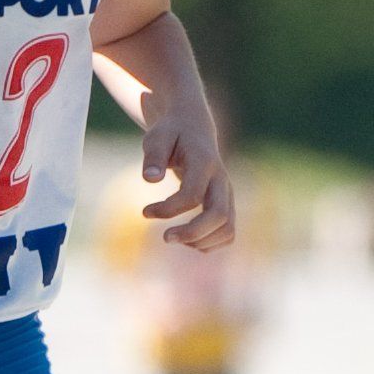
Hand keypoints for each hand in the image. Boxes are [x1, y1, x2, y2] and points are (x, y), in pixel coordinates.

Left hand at [143, 108, 236, 253]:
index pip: (192, 195)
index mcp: (205, 162)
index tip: (145, 212)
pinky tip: (186, 237)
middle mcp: (221, 180)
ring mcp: (227, 194)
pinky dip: (207, 243)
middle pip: (220, 216)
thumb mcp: (157, 137)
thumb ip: (154, 156)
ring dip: (200, 242)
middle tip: (165, 237)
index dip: (168, 209)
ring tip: (175, 236)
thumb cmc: (171, 134)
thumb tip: (151, 179)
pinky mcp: (227, 205)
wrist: (193, 129)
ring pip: (227, 229)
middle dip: (192, 233)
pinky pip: (227, 234)